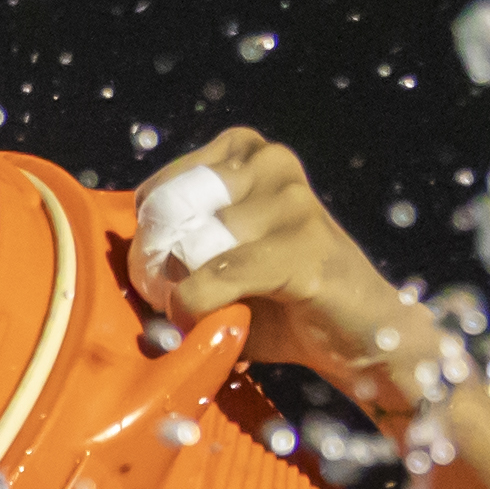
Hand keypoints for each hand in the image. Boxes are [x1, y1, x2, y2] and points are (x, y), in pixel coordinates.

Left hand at [121, 131, 462, 414]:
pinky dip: (196, 306)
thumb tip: (128, 259)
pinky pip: (217, 276)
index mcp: (249, 154)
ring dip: (179, 289)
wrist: (361, 335)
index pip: (158, 188)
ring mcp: (293, 202)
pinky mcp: (304, 249)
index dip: (149, 240)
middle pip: (171, 212)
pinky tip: (203, 321)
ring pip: (192, 246)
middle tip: (168, 296)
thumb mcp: (222, 257)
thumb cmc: (282, 300)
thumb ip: (178, 246)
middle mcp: (272, 164)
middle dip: (157, 262)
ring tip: (196, 312)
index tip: (163, 272)